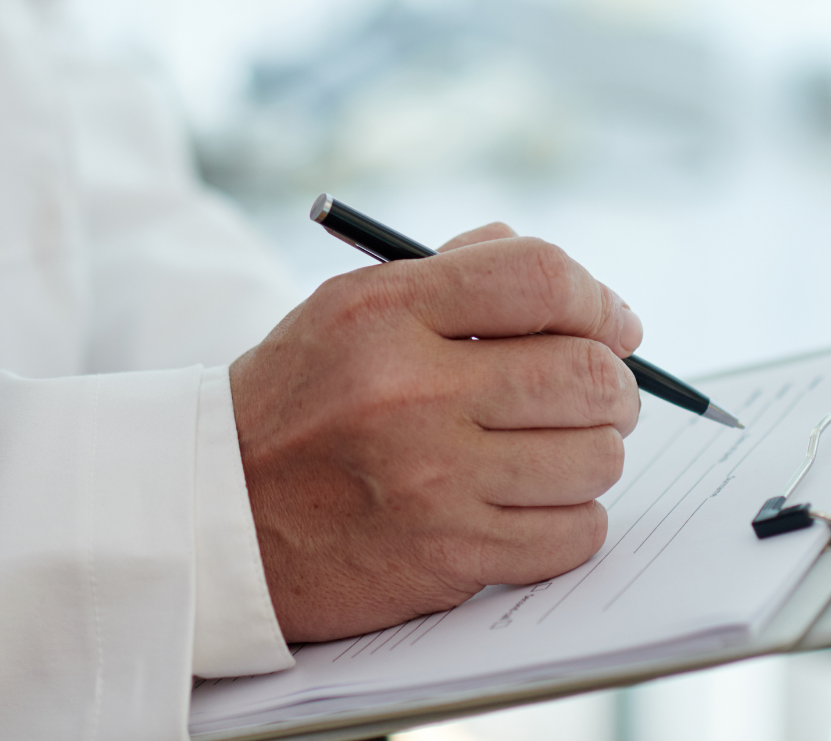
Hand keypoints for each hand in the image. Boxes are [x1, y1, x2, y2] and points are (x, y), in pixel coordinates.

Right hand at [229, 224, 642, 643]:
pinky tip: (536, 507)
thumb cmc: (295, 406)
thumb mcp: (346, 310)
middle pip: (586, 374)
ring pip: (594, 458)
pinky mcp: (448, 556)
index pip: (539, 279)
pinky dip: (573, 522)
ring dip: (594, 456)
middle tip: (604, 395)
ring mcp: (432, 478)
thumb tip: (568, 282)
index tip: (615, 325)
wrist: (214, 519)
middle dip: (615, 385)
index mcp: (386, 311)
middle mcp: (411, 389)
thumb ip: (451, 275)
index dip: (598, 300)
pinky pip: (573, 535)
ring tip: (558, 453)